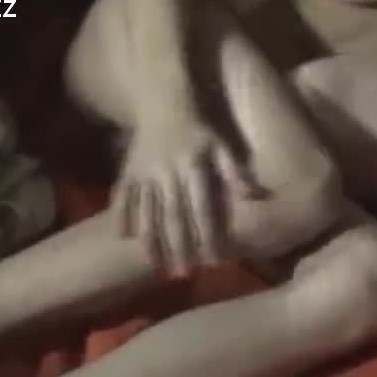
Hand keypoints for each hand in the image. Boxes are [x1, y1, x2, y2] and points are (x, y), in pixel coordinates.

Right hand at [111, 120, 264, 276]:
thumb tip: (255, 196)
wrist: (162, 101)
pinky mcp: (128, 170)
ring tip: (155, 266)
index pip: (203, 208)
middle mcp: (168, 172)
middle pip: (174, 216)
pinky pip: (122, 196)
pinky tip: (123, 238)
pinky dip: (121, 215)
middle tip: (184, 274)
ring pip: (146, 211)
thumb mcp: (221, 146)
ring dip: (150, 240)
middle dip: (179, 247)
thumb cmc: (199, 129)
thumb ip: (234, 173)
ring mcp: (145, 172)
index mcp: (194, 167)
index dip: (209, 235)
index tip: (216, 261)